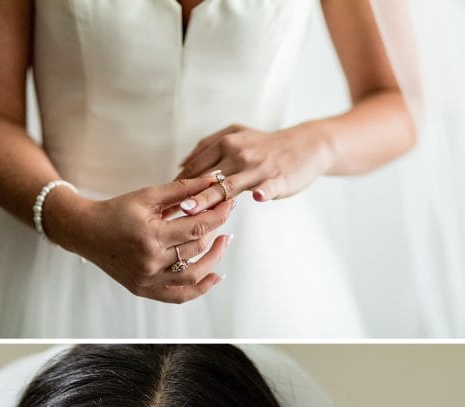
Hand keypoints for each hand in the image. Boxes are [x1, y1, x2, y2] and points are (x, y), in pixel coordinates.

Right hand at [48, 175, 234, 304]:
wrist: (87, 232)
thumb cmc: (115, 211)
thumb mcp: (148, 195)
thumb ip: (182, 190)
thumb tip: (213, 181)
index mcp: (151, 236)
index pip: (197, 227)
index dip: (218, 215)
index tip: (229, 203)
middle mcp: (149, 262)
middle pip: (196, 249)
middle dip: (215, 230)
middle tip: (223, 216)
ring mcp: (147, 280)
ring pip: (193, 275)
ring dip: (213, 259)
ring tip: (222, 242)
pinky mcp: (144, 290)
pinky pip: (178, 296)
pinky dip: (199, 289)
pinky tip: (214, 276)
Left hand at [177, 123, 333, 208]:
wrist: (306, 145)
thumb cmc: (266, 145)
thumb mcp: (235, 136)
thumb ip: (206, 148)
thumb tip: (181, 164)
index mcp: (225, 144)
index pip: (193, 169)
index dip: (174, 189)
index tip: (158, 209)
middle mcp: (238, 153)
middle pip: (205, 178)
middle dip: (183, 196)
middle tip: (162, 213)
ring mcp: (258, 167)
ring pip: (229, 185)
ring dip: (209, 198)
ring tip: (190, 210)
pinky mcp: (278, 178)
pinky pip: (270, 185)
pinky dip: (265, 191)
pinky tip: (258, 196)